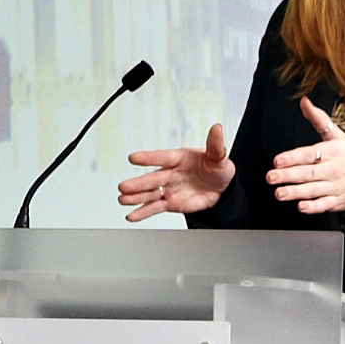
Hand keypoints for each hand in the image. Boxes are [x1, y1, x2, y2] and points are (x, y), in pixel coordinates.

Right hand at [117, 124, 232, 220]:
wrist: (221, 190)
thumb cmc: (217, 170)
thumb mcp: (219, 157)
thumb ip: (215, 145)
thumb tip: (217, 128)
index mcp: (179, 158)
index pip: (162, 157)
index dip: (148, 158)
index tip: (133, 158)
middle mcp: (170, 173)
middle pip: (152, 179)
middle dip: (137, 184)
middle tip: (124, 186)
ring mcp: (169, 188)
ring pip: (149, 194)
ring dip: (135, 197)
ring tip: (123, 199)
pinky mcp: (170, 203)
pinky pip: (155, 208)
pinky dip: (143, 212)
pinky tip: (132, 215)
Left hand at [265, 99, 344, 214]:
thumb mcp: (337, 134)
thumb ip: (318, 119)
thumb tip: (304, 103)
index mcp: (332, 151)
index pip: (309, 154)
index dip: (293, 157)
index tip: (278, 160)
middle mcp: (333, 169)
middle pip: (308, 172)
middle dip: (288, 175)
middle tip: (271, 177)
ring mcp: (335, 186)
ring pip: (313, 190)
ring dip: (296, 192)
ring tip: (280, 193)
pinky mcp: (338, 201)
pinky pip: (325, 205)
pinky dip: (314, 207)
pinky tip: (302, 207)